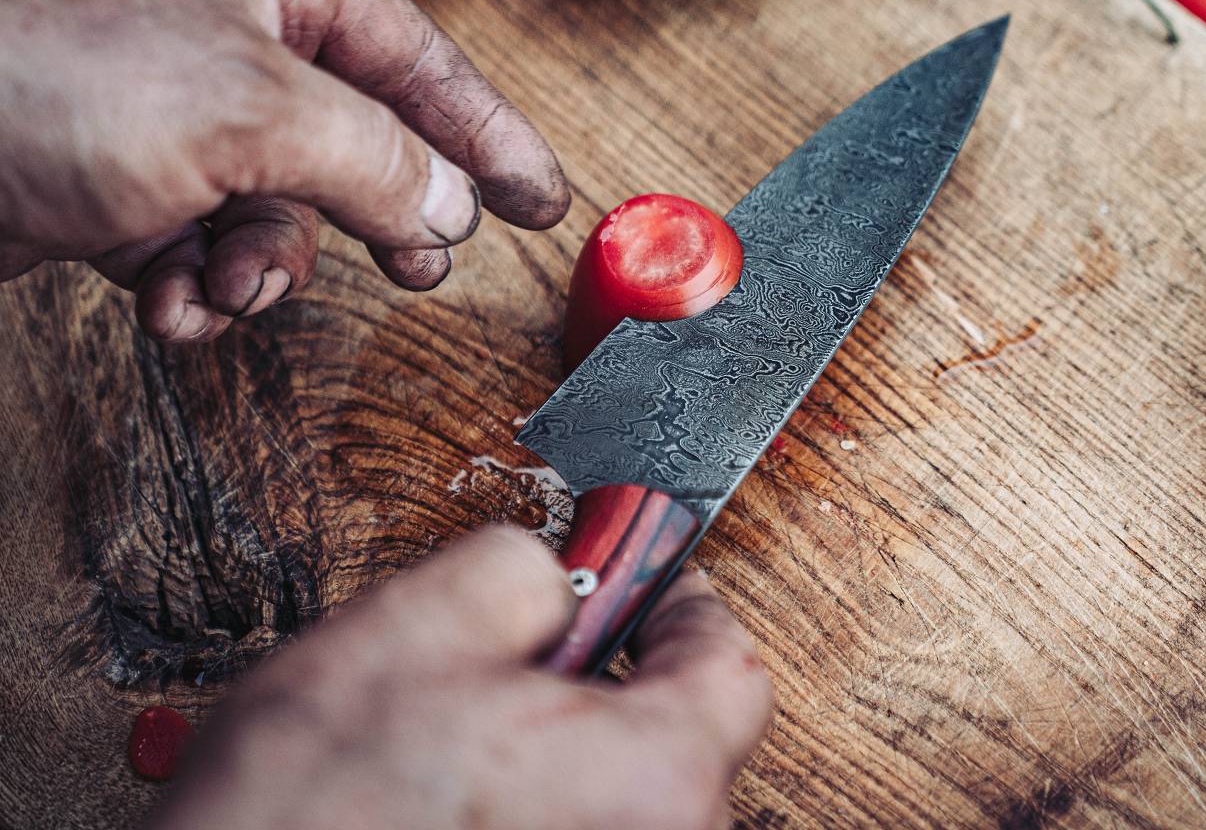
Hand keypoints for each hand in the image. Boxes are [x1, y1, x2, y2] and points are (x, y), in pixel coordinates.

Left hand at [0, 0, 568, 340]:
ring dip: (262, 267)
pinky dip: (192, 286)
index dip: (485, 129)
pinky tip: (170, 305)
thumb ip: (373, 159)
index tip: (540, 199)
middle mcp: (211, 41)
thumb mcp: (252, 111)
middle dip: (377, 213)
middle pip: (345, 135)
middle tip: (427, 267)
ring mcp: (154, 114)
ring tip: (233, 293)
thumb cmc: (46, 70)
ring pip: (267, 207)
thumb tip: (447, 207)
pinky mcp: (101, 184)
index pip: (412, 56)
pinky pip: (191, 244)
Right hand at [149, 525, 773, 829]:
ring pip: (618, 792)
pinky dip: (536, 804)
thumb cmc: (310, 812)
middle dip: (603, 679)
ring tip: (456, 738)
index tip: (642, 581)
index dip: (681, 606)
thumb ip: (523, 567)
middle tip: (523, 656)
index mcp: (653, 780)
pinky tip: (449, 796)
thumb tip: (556, 576)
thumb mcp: (416, 625)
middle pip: (676, 737)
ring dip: (558, 749)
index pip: (728, 668)